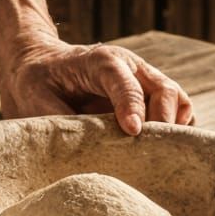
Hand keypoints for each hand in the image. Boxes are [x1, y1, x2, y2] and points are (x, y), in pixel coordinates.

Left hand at [0, 36, 194, 135]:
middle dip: (164, 121)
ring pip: (178, 101)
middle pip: (165, 89)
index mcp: (100, 61)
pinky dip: (177, 132)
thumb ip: (62, 123)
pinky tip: (162, 151)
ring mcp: (143, 80)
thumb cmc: (36, 81)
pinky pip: (178, 113)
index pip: (125, 83)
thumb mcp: (36, 97)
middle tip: (149, 151)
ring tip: (159, 154)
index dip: (131, 107)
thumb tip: (86, 155)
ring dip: (175, 128)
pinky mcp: (149, 97)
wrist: (38, 64)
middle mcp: (129, 66)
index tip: (132, 132)